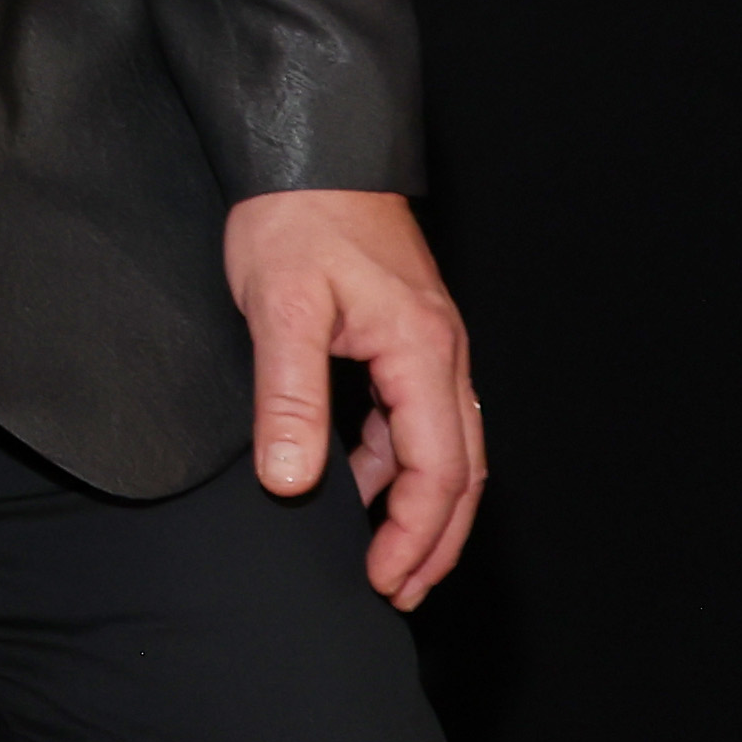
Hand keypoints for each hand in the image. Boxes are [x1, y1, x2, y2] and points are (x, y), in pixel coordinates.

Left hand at [225, 188, 483, 608]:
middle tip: (397, 593)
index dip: (414, 538)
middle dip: (433, 541)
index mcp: (423, 352)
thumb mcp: (280, 307)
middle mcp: (442, 354)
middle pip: (461, 473)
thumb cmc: (295, 216)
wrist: (308, 148)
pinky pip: (415, 418)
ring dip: (416, 507)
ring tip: (379, 556)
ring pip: (442, 448)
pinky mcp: (404, 335)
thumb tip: (290, 483)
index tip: (383, 583)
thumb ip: (290, 397)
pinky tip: (351, 481)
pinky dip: (394, 463)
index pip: (438, 473)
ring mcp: (429, 344)